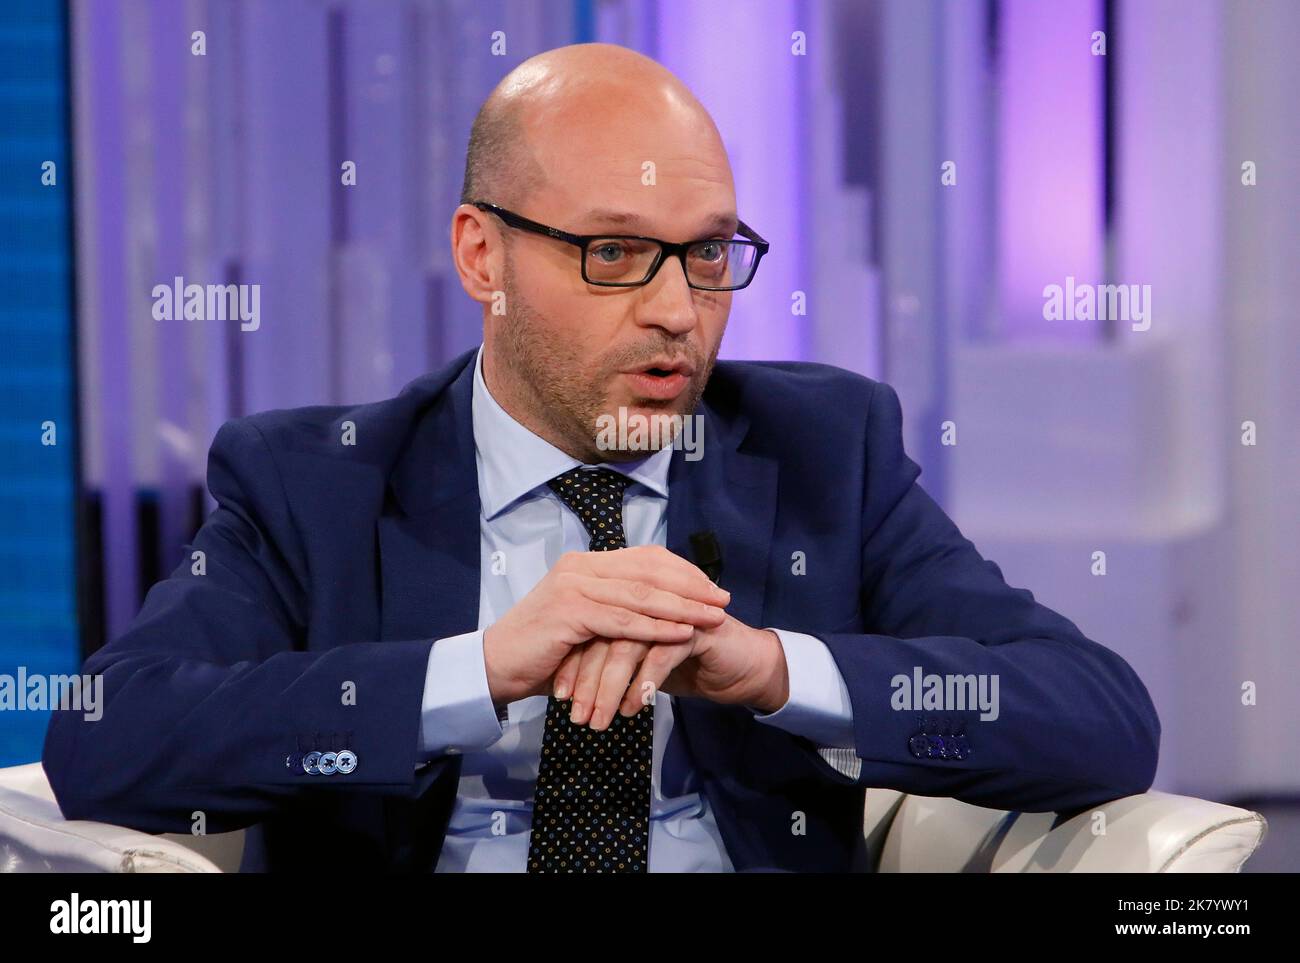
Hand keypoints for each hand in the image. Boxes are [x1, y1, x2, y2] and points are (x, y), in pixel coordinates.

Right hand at [482, 545, 730, 706]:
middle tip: (724, 599)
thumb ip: (615, 609)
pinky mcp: (569, 613)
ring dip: (683, 607)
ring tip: (713, 617)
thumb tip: (659, 609)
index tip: (712, 587)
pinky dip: (656, 627)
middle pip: (649, 571)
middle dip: (691, 586)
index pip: (645, 557)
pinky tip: (682, 633)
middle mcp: (580, 567)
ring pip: (641, 595)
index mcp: (585, 564)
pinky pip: (623, 620)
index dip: (682, 571)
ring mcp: (573, 587)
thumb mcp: (584, 622)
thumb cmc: (543, 650)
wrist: (497, 666)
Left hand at [554, 612, 789, 730]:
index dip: (572, 660)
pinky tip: (631, 708)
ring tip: (597, 720)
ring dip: (609, 687)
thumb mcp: (643, 661)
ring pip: (628, 645)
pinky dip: (641, 685)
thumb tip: (573, 677)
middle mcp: (650, 598)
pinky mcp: (696, 628)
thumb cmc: (690, 664)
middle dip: (586, 678)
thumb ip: (612, 657)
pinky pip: (659, 656)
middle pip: (604, 632)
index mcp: (634, 597)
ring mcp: (674, 610)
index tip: (558, 695)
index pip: (590, 623)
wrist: (743, 669)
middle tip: (575, 714)